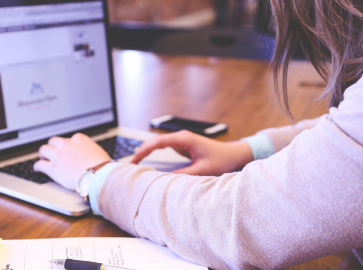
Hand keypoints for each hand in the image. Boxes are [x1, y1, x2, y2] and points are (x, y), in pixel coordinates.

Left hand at [34, 133, 111, 190]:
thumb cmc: (102, 166)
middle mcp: (67, 144)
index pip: (68, 139)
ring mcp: (59, 156)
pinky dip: (37, 167)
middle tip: (52, 153)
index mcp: (79, 139)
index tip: (66, 150)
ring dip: (43, 154)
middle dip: (52, 147)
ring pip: (44, 150)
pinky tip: (38, 169)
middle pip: (53, 141)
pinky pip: (40, 165)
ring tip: (43, 159)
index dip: (66, 146)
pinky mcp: (53, 168)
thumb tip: (89, 154)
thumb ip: (89, 150)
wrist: (99, 176)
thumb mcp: (97, 151)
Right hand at [131, 130, 252, 175]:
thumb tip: (164, 180)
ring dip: (146, 152)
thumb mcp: (202, 170)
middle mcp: (181, 137)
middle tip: (129, 164)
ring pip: (158, 144)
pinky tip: (146, 161)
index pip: (158, 142)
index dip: (144, 150)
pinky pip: (163, 148)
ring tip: (134, 164)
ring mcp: (181, 141)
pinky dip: (153, 154)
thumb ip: (183, 174)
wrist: (233, 154)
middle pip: (154, 141)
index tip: (134, 160)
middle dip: (141, 151)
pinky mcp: (182, 146)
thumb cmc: (221, 160)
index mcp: (184, 139)